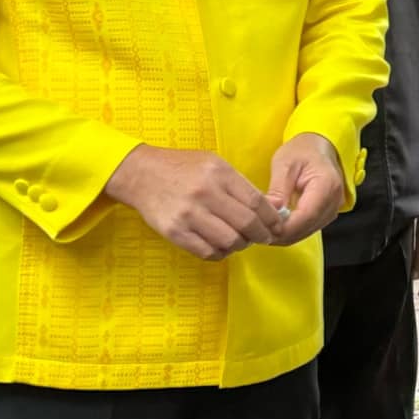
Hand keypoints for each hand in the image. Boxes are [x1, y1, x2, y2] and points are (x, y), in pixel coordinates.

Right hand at [105, 145, 284, 259]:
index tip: (277, 226)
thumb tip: (272, 207)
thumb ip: (241, 185)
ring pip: (229, 241)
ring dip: (241, 245)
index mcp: (219, 174)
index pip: (257, 203)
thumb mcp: (215, 164)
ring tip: (240, 241)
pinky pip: (207, 252)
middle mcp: (205, 194)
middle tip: (264, 238)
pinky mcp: (174, 232)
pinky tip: (221, 246)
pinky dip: (220, 253)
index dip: (272, 218)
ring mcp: (188, 215)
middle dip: (261, 235)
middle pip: (247, 224)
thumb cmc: (183, 167)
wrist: (140, 173)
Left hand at [267, 133, 346, 244]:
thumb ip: (278, 189)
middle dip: (280, 234)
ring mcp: (332, 210)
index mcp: (326, 186)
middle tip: (255, 231)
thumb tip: (269, 213)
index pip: (305, 216)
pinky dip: (290, 231)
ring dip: (284, 235)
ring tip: (262, 228)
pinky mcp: (326, 215)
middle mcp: (334, 202)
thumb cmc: (302, 150)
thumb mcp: (284, 164)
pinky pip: (307, 229)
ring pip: (305, 232)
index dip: (283, 227)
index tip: (261, 229)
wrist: (319, 147)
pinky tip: (274, 225)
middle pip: (306, 228)